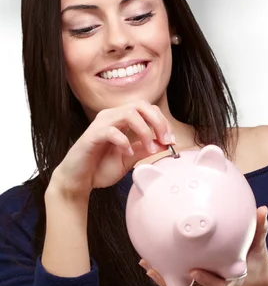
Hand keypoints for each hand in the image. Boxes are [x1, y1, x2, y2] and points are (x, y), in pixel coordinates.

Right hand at [50, 101, 173, 197]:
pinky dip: (124, 142)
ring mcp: (101, 124)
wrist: (79, 180)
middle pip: (140, 105)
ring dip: (145, 131)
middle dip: (158, 121)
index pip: (148, 109)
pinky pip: (111, 131)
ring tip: (149, 149)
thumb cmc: (101, 167)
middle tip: (165, 140)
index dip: (163, 122)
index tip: (170, 140)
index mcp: (122, 119)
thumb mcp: (130, 159)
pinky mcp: (92, 135)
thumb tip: (166, 143)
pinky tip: (128, 153)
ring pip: (129, 114)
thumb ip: (146, 149)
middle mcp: (112, 116)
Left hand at [141, 206, 267, 285]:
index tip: (193, 271)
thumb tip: (263, 209)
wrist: (255, 283)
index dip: (205, 280)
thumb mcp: (260, 248)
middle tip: (155, 268)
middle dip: (172, 282)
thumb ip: (260, 229)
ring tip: (148, 265)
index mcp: (231, 281)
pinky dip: (167, 279)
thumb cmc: (256, 263)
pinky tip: (153, 267)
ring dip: (164, 281)